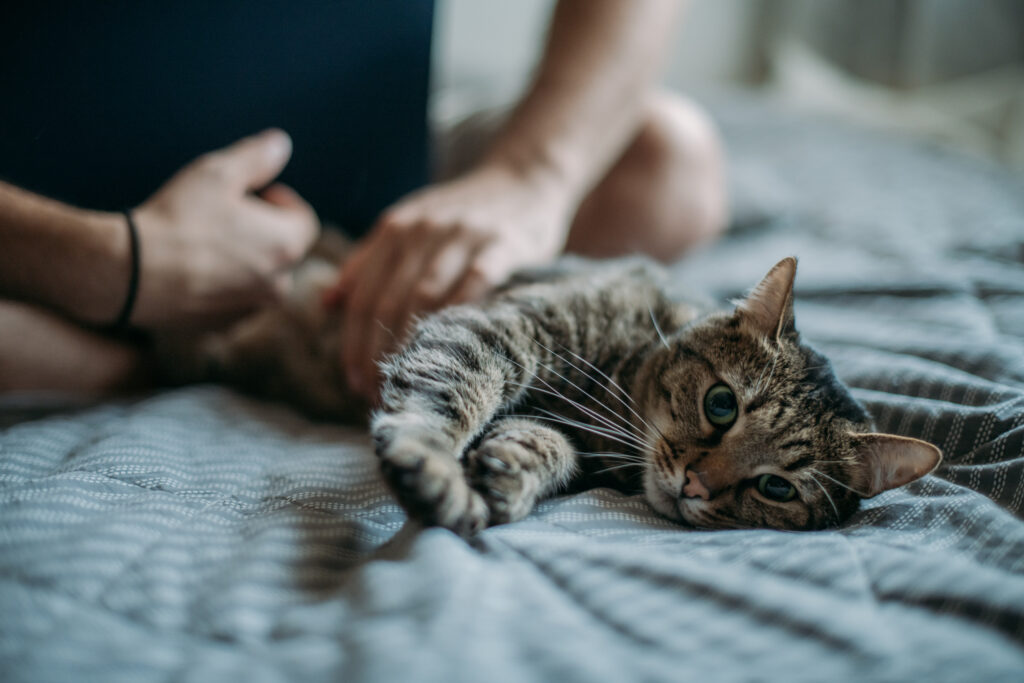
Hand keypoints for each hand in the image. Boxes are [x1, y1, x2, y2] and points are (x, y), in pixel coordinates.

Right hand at [131, 129, 318, 328]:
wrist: (130, 275)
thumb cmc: (177, 220)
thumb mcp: (217, 172)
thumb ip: (257, 157)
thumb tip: (282, 144)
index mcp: (287, 246)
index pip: (304, 220)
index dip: (281, 201)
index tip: (254, 192)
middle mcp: (278, 285)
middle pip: (282, 250)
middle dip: (261, 230)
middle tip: (223, 214)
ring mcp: (251, 310)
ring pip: (258, 278)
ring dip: (242, 259)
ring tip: (204, 241)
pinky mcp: (223, 327)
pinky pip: (233, 300)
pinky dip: (221, 285)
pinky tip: (190, 269)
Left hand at [329, 163, 575, 398]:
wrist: (524, 176)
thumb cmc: (463, 211)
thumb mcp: (409, 223)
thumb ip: (370, 260)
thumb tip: (328, 303)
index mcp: (395, 229)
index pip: (362, 294)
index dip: (352, 342)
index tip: (352, 381)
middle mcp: (422, 230)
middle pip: (387, 301)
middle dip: (376, 354)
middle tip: (376, 395)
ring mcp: (462, 236)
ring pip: (423, 297)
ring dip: (409, 346)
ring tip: (405, 385)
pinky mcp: (501, 244)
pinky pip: (474, 285)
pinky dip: (456, 319)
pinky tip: (449, 352)